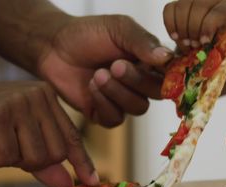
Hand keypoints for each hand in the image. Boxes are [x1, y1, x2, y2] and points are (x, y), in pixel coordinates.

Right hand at [0, 81, 98, 186]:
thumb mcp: (16, 139)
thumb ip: (44, 160)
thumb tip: (69, 183)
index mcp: (46, 96)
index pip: (70, 136)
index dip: (81, 161)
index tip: (91, 181)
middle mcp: (36, 96)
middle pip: (54, 153)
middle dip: (31, 162)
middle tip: (5, 149)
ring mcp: (16, 104)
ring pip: (34, 157)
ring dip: (9, 160)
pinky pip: (7, 158)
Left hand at [38, 15, 172, 127]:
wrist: (53, 46)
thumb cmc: (87, 33)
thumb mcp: (118, 29)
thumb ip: (142, 42)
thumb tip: (167, 57)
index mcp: (150, 61)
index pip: (172, 74)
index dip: (169, 75)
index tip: (155, 68)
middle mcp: (142, 82)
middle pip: (157, 93)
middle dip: (136, 81)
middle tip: (115, 65)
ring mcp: (124, 100)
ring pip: (137, 108)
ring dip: (118, 92)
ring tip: (98, 74)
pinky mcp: (104, 113)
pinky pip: (115, 119)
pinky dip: (104, 104)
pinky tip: (91, 87)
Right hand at [163, 0, 225, 51]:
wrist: (209, 42)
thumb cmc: (218, 45)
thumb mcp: (222, 46)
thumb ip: (218, 46)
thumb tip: (205, 46)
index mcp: (225, 10)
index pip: (214, 15)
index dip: (207, 29)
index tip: (204, 43)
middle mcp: (210, 0)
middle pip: (196, 10)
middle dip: (192, 31)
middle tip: (193, 45)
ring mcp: (192, 0)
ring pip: (181, 8)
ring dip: (181, 30)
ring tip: (186, 44)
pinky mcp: (178, 4)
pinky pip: (169, 10)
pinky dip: (170, 25)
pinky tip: (175, 37)